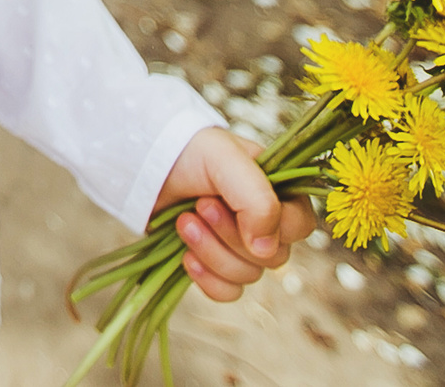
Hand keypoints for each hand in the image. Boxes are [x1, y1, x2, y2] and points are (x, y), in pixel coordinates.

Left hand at [153, 126, 316, 302]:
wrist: (146, 162)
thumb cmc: (191, 152)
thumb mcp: (226, 160)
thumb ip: (257, 200)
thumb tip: (265, 250)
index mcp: (280, 192)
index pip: (298, 226)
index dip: (269, 226)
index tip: (230, 205)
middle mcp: (266, 222)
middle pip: (272, 258)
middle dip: (229, 235)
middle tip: (200, 205)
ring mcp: (241, 246)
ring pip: (247, 276)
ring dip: (211, 252)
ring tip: (184, 221)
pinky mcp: (215, 264)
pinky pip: (228, 292)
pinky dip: (206, 278)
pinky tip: (186, 256)